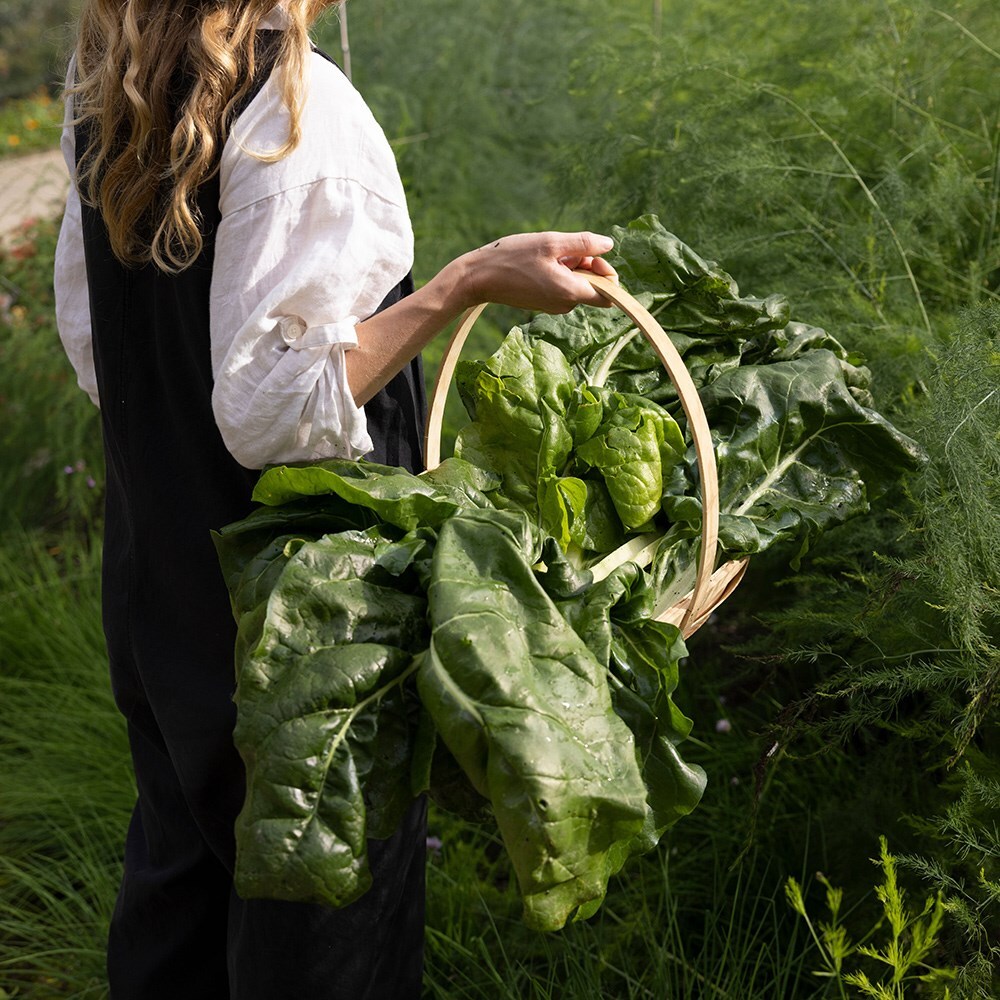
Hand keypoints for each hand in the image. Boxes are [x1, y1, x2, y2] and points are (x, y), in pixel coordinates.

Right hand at [450, 231, 618, 313]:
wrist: (478, 278)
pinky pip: (561, 286)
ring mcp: (553, 305)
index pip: (609, 295)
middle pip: (592, 285)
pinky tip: (538, 263)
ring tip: (546, 255)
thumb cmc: (512, 258)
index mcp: (570, 292)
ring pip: (576, 284)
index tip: (592, 255)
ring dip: (569, 266)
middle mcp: (565, 304)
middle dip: (586, 264)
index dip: (607, 273)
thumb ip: (583, 244)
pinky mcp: (543, 302)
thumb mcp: (550, 243)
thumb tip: (609, 245)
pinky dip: (557, 272)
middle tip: (563, 250)